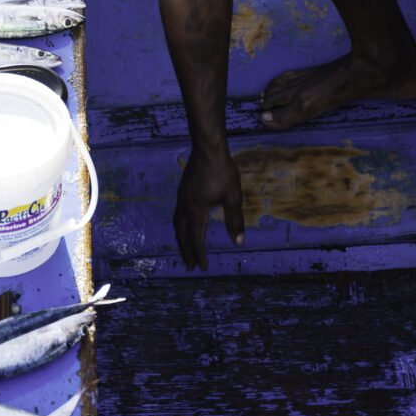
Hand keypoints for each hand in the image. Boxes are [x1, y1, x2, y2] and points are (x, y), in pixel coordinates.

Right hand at [174, 144, 244, 270]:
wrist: (208, 149)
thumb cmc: (223, 172)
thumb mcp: (233, 197)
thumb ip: (235, 220)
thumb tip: (238, 242)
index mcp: (196, 210)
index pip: (196, 238)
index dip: (199, 254)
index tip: (202, 267)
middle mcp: (185, 206)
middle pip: (182, 234)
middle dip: (186, 251)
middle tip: (189, 265)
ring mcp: (181, 197)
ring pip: (177, 224)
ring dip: (181, 239)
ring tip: (185, 249)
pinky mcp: (182, 190)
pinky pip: (177, 214)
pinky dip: (180, 226)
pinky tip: (185, 225)